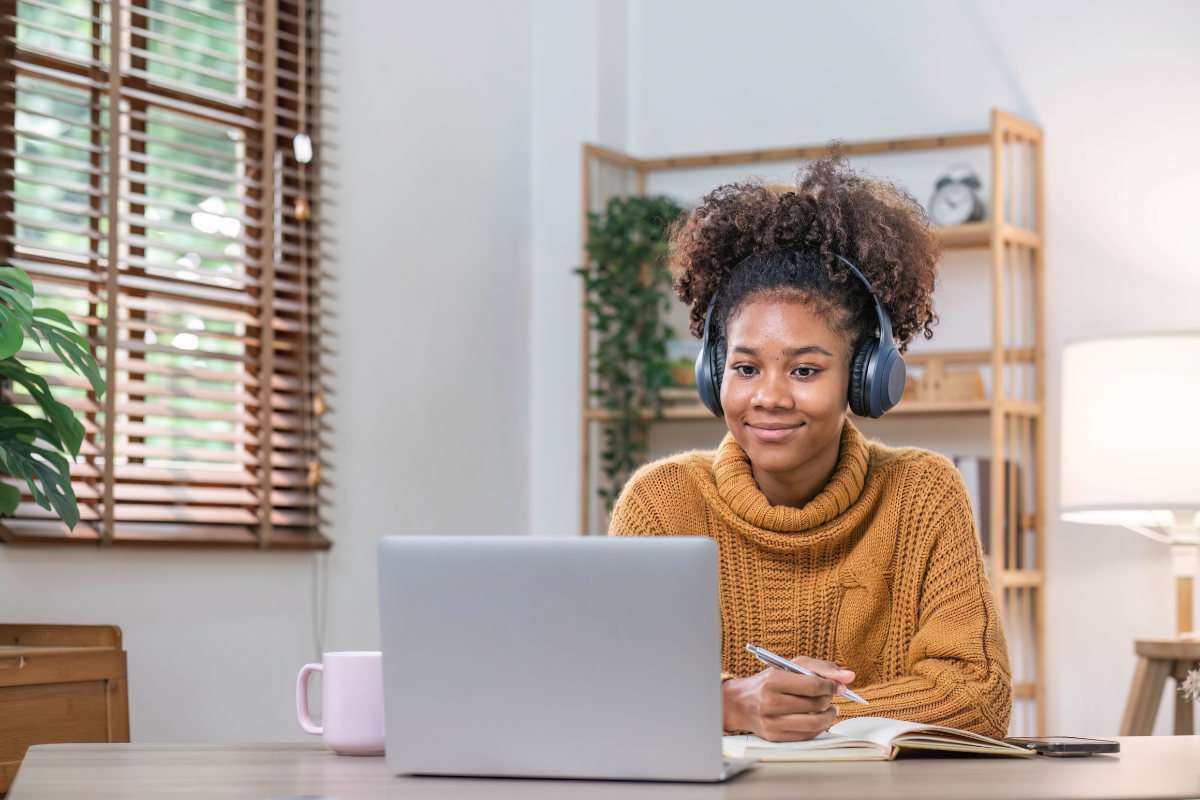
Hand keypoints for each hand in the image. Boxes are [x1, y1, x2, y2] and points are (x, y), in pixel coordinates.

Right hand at [722, 657, 855, 741]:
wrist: (739, 703)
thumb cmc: (766, 682)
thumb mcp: (789, 666)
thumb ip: (820, 667)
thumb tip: (849, 676)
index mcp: (772, 680)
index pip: (812, 685)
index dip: (830, 686)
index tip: (836, 686)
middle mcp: (770, 702)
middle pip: (814, 705)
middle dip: (828, 699)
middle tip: (830, 695)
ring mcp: (771, 722)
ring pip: (814, 724)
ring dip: (829, 716)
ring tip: (830, 709)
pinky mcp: (774, 737)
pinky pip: (806, 736)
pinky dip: (818, 728)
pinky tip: (818, 719)